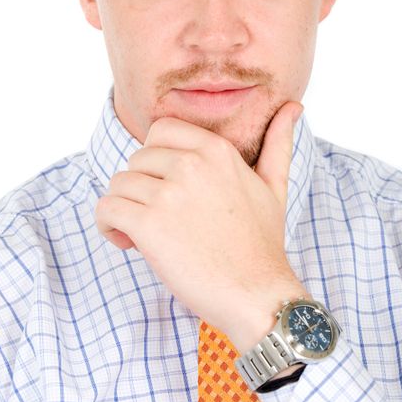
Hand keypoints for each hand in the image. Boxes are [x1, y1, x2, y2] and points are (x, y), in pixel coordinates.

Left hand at [95, 101, 307, 350]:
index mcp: (216, 150)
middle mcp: (191, 164)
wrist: (258, 295)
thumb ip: (279, 142)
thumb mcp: (274, 185)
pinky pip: (107, 209)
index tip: (164, 184)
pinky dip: (108, 225)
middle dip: (140, 187)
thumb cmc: (262, 243)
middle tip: (157, 217)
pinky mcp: (150, 226)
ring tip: (142, 234)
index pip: (160, 130)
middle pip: (136, 159)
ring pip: (119, 184)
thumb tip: (294, 106)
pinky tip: (126, 242)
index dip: (155, 158)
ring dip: (124, 208)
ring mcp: (169, 194)